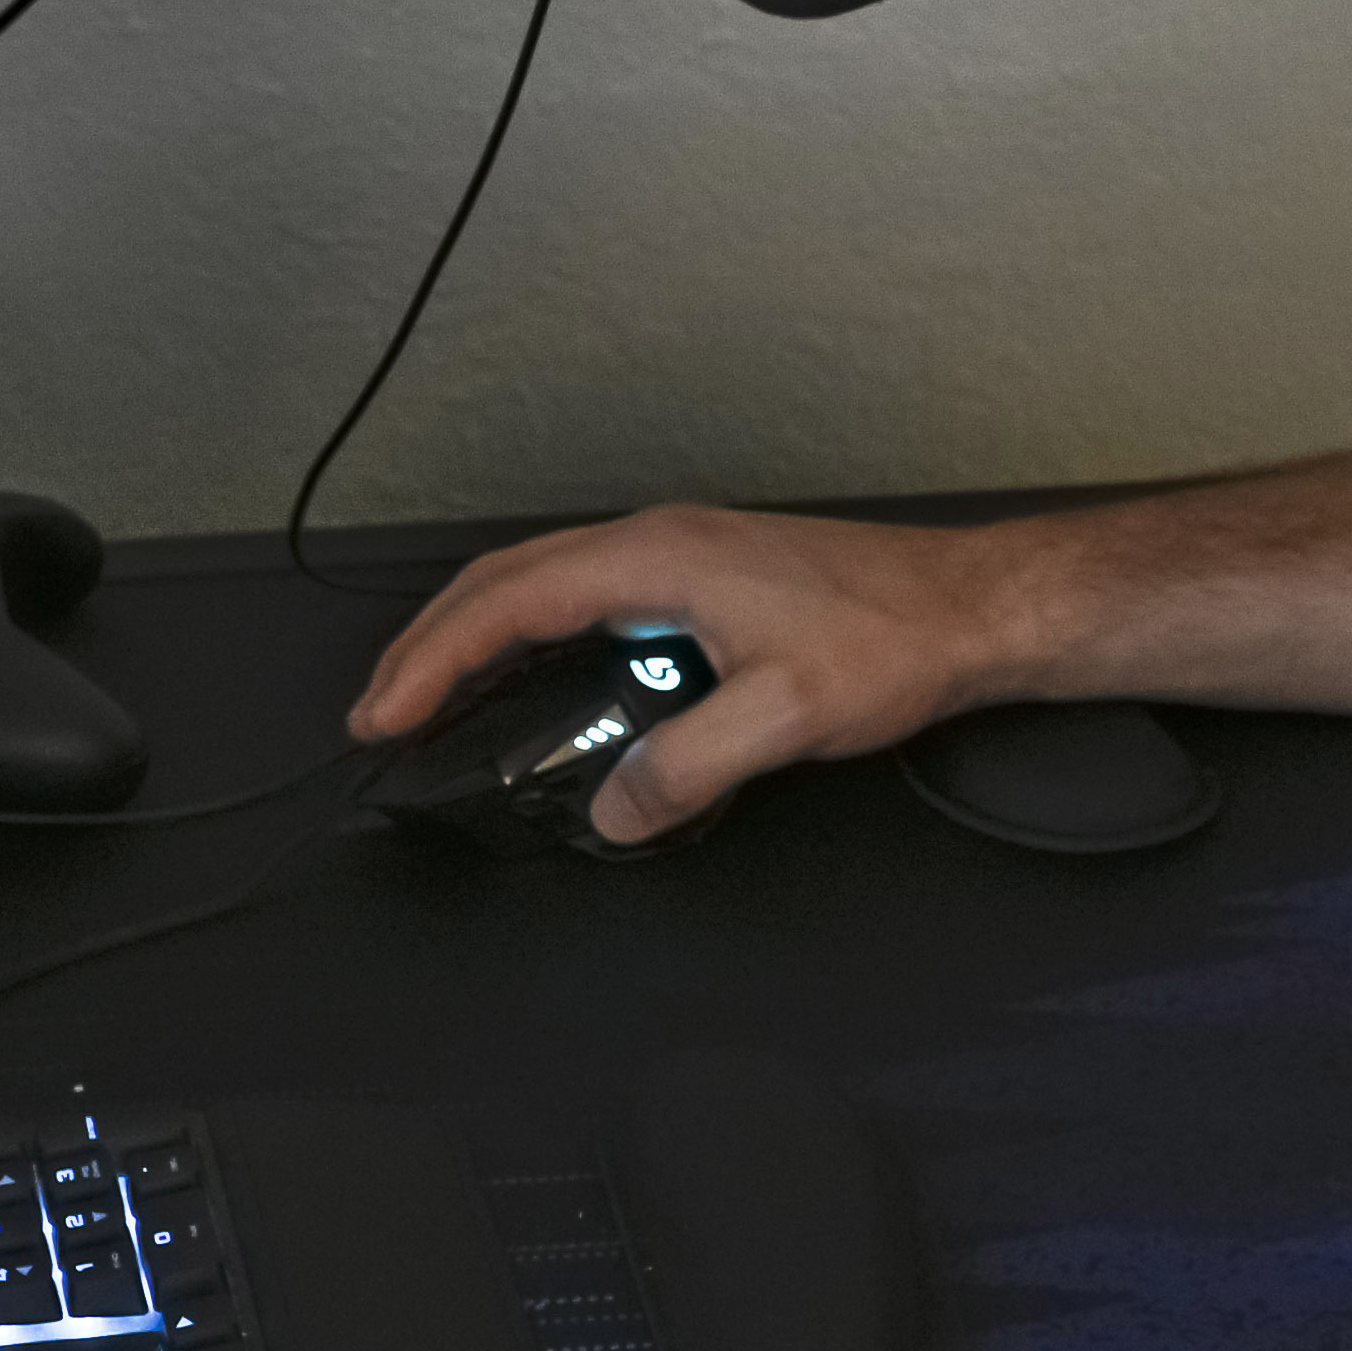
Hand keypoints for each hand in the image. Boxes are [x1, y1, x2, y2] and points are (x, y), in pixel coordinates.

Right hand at [349, 507, 1026, 845]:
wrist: (971, 606)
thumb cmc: (895, 639)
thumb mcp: (786, 718)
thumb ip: (688, 766)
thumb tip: (612, 810)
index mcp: (659, 558)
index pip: (510, 605)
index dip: (435, 660)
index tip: (387, 714)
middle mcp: (659, 540)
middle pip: (507, 581)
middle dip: (431, 644)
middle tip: (380, 711)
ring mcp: (682, 551)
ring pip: (544, 582)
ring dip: (478, 635)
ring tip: (433, 693)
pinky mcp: (706, 574)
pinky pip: (587, 593)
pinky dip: (533, 631)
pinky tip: (535, 675)